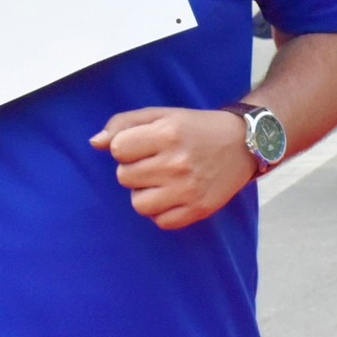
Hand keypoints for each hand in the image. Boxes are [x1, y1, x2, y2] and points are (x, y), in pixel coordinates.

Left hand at [91, 107, 252, 229]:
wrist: (241, 145)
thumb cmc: (194, 128)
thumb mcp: (161, 115)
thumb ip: (123, 124)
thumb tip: (94, 143)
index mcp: (167, 133)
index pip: (117, 149)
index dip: (126, 146)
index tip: (144, 144)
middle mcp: (177, 162)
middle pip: (124, 177)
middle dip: (135, 169)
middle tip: (157, 162)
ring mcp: (188, 189)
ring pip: (138, 203)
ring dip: (145, 193)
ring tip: (162, 181)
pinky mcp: (198, 210)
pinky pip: (160, 221)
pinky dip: (162, 211)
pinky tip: (174, 195)